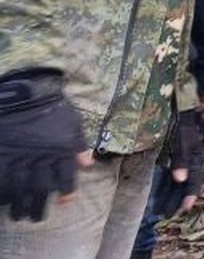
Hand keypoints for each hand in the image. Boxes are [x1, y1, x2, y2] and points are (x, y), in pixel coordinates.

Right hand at [0, 69, 85, 220]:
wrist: (28, 92)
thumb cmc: (54, 106)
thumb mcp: (73, 123)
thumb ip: (79, 145)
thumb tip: (88, 164)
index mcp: (60, 150)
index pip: (65, 177)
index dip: (66, 191)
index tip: (65, 202)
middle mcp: (40, 156)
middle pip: (40, 189)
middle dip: (39, 206)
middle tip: (37, 218)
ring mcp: (19, 155)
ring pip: (19, 188)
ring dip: (19, 205)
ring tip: (18, 215)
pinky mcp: (3, 153)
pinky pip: (1, 178)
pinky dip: (2, 191)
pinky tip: (4, 200)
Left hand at [167, 109, 203, 213]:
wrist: (180, 103)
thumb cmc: (181, 121)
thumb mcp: (182, 140)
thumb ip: (181, 159)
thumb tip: (180, 179)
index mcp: (195, 156)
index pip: (194, 180)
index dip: (190, 194)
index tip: (184, 209)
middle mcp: (191, 158)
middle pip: (185, 183)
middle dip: (176, 199)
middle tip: (166, 215)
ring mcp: (183, 155)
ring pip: (177, 179)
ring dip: (170, 193)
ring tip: (160, 208)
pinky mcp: (175, 152)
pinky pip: (170, 172)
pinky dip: (165, 183)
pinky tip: (158, 190)